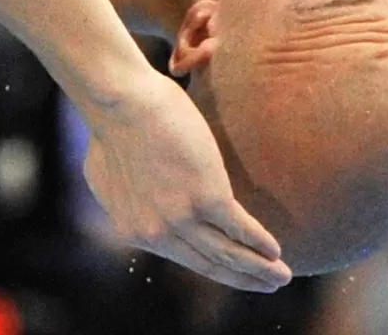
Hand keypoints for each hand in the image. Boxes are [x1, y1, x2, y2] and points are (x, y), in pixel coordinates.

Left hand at [82, 71, 290, 291]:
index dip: (212, 267)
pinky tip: (276, 250)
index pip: (183, 257)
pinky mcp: (207, 196)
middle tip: (268, 286)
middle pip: (210, 265)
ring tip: (281, 276)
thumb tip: (140, 201)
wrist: (119, 101)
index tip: (232, 272)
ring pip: (229, 253)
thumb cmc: (111, 124)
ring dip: (259, 268)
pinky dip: (261, 242)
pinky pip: (242, 228)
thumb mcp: (106, 179)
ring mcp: (183, 216)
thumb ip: (126, 200)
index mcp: (135, 230)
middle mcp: (158, 232)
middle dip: (242, 279)